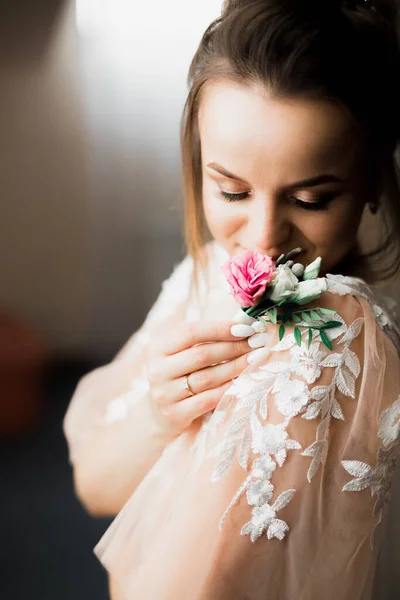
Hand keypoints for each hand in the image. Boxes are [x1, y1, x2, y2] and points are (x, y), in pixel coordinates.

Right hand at [146, 320, 254, 436]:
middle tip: (258, 342)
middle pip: (202, 355)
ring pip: (208, 377)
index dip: (220, 329)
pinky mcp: (176, 414)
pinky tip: (244, 381)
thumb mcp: (181, 354)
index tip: (246, 328)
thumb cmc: (179, 376)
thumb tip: (244, 326)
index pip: (191, 333)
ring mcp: (165, 394)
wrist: (159, 414)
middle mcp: (158, 370)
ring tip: (256, 358)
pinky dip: (228, 389)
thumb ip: (205, 340)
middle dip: (234, 347)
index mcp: (159, 349)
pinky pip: (209, 400)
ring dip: (236, 366)